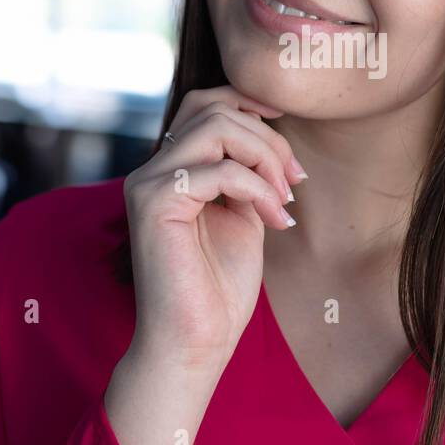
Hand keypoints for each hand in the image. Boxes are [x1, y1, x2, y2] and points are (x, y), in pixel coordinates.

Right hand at [122, 86, 305, 373]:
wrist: (195, 343)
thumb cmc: (218, 288)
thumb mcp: (242, 213)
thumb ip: (247, 173)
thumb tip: (271, 133)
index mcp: (170, 169)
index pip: (205, 103)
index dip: (249, 101)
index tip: (289, 125)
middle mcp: (151, 169)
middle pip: (214, 108)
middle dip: (268, 138)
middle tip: (296, 181)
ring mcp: (147, 183)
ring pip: (215, 126)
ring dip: (265, 157)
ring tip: (284, 199)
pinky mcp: (154, 203)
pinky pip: (219, 170)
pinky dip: (257, 189)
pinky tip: (275, 221)